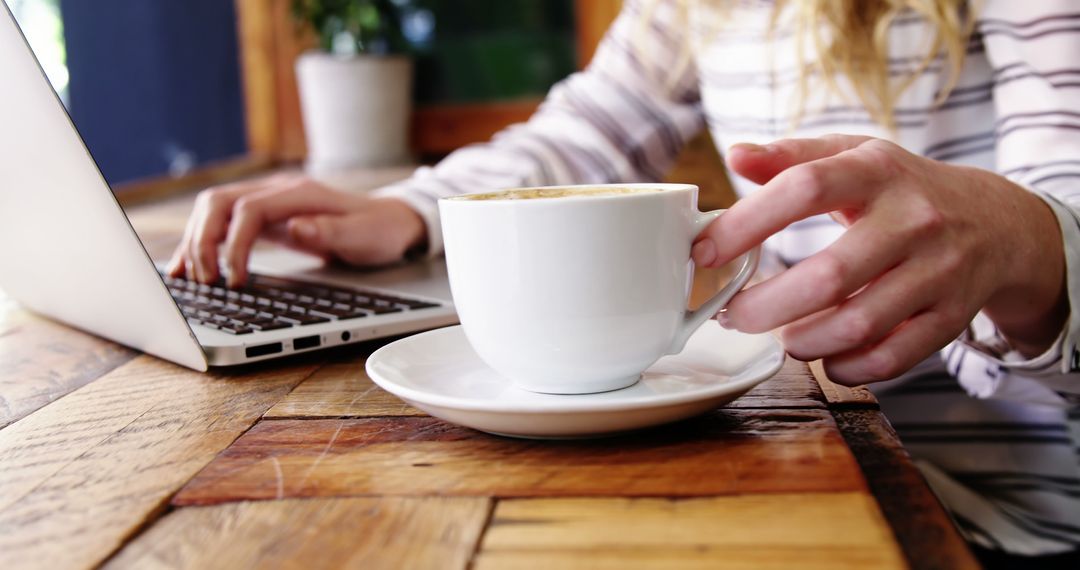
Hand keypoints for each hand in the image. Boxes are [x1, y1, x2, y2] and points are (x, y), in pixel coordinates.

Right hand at [166, 173, 425, 286]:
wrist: (391, 221)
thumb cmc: (379, 231)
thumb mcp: (365, 236)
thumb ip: (332, 231)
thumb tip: (297, 227)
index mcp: (300, 194)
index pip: (248, 209)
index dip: (234, 245)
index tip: (234, 280)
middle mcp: (278, 191)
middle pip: (218, 202)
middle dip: (201, 241)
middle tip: (202, 281)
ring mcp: (268, 202)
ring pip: (213, 210)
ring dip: (195, 241)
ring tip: (186, 278)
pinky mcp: (265, 217)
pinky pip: (223, 223)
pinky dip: (203, 242)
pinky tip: (188, 265)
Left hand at [692, 135, 1066, 384]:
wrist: (998, 223)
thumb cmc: (902, 190)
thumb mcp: (854, 157)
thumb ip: (792, 157)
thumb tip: (736, 155)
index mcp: (877, 171)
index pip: (804, 189)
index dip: (745, 224)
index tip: (704, 254)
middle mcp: (913, 219)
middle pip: (829, 275)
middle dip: (765, 306)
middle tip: (732, 315)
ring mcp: (938, 271)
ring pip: (859, 324)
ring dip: (803, 341)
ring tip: (781, 336)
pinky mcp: (951, 317)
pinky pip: (891, 357)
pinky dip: (847, 367)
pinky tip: (824, 358)